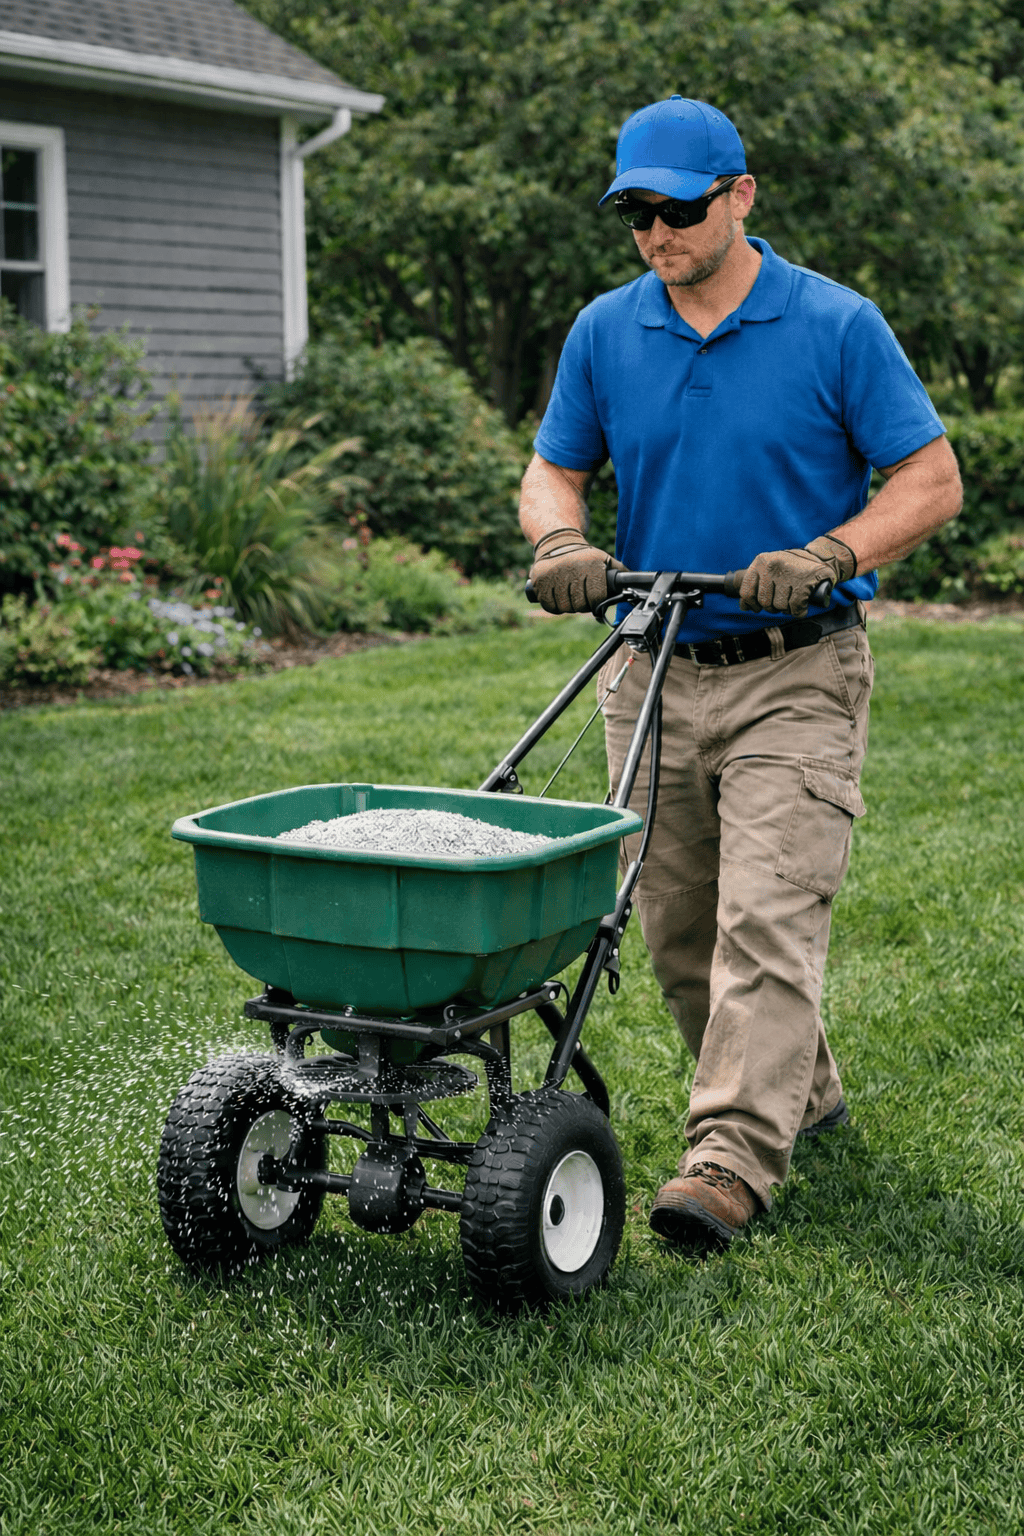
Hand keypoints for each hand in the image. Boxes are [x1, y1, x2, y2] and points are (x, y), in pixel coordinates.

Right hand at [528, 527, 624, 613]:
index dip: (595, 603)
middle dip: (581, 605)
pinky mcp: (539, 579)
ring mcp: (553, 574)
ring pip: (563, 607)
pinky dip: (553, 606)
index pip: (595, 598)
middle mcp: (571, 569)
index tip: (593, 599)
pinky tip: (557, 596)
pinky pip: (548, 605)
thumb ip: (620, 572)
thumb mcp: (604, 559)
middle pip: (579, 605)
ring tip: (569, 595)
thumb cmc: (585, 556)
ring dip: (567, 606)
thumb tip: (638, 586)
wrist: (558, 541)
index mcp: (590, 565)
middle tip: (580, 597)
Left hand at [739, 534, 856, 618]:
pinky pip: (794, 608)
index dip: (751, 604)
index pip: (746, 591)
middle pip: (764, 602)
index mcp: (761, 561)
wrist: (822, 557)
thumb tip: (744, 606)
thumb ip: (756, 584)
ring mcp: (787, 573)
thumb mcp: (770, 569)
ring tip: (793, 598)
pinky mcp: (803, 582)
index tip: (757, 607)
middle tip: (783, 599)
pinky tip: (802, 606)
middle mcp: (772, 565)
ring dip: (787, 608)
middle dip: (773, 607)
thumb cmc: (792, 568)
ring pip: (779, 606)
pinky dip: (799, 611)